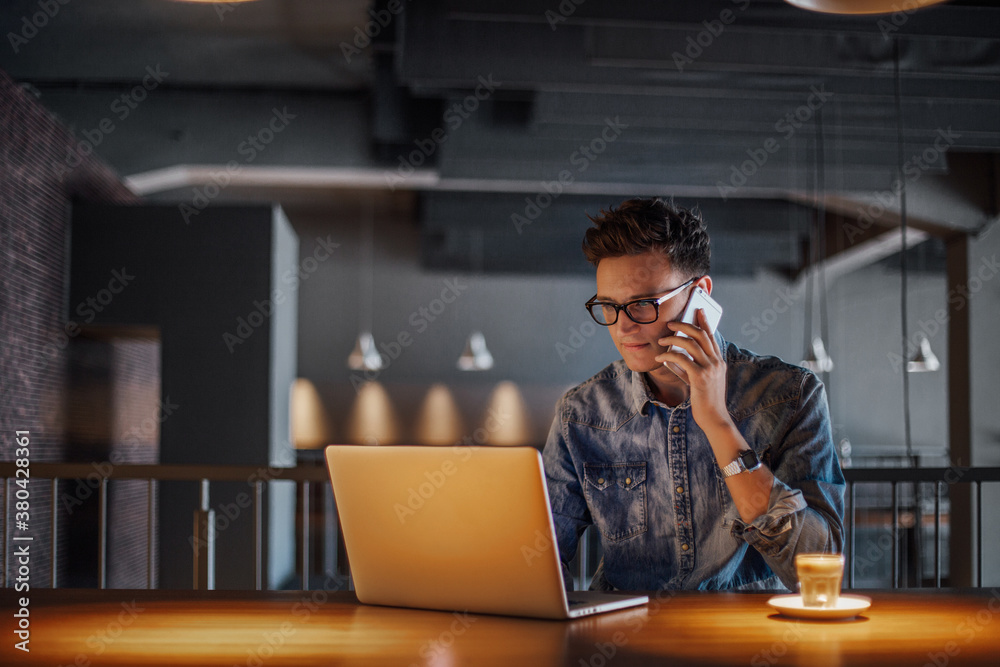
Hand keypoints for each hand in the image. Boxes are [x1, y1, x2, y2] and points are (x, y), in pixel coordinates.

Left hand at [655, 309, 733, 436]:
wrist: (714, 418)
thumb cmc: (706, 401)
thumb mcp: (701, 381)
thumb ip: (691, 368)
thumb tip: (673, 357)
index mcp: (719, 362)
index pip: (711, 336)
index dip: (704, 322)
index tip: (698, 310)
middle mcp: (717, 362)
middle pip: (701, 335)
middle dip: (685, 325)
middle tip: (672, 323)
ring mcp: (710, 369)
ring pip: (691, 344)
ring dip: (674, 339)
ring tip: (662, 339)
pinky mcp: (700, 377)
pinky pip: (682, 359)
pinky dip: (669, 356)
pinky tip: (659, 357)